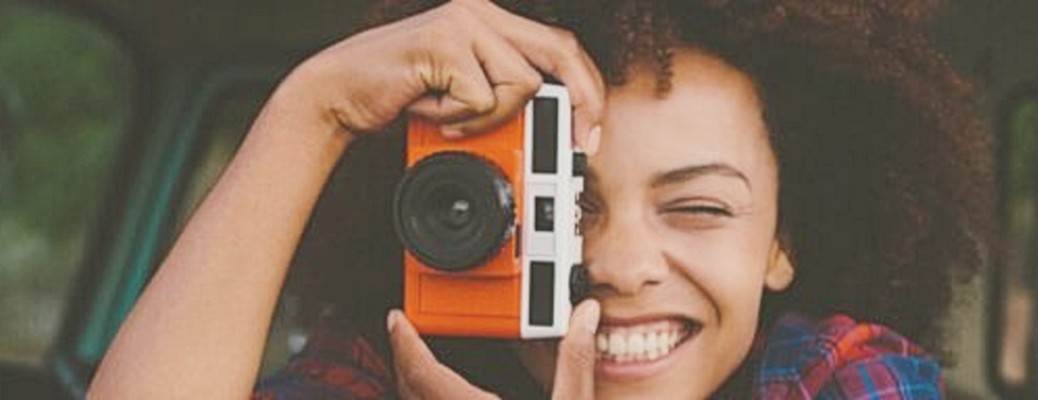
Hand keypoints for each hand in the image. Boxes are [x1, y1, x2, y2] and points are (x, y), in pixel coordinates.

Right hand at [273, 0, 604, 148]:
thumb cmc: (400, 98)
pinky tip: (427, 109)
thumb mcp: (464, 97)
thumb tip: (556, 126)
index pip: (559, 47)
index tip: (588, 133)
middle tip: (577, 145)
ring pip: (521, 84)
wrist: (337, 95)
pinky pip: (482, 98)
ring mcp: (462, 23)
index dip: (585, 89)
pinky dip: (460, 119)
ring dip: (489, 119)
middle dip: (582, 102)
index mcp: (490, 21)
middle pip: (560, 52)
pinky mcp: (444, 42)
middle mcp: (480, 13)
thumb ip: (504, 97)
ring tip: (450, 119)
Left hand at [388, 300, 601, 399]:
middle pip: (408, 388)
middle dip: (405, 357)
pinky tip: (444, 395)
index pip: (421, 371)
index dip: (404, 342)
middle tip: (406, 332)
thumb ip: (576, 360)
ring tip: (421, 359)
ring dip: (414, 382)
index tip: (396, 318)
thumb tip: (585, 316)